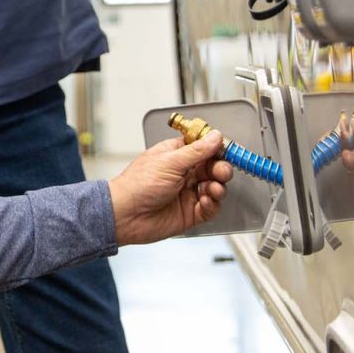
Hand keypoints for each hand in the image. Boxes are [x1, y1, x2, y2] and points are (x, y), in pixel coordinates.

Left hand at [108, 132, 231, 244]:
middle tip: (221, 172)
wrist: (126, 215)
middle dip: (221, 169)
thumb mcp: (170, 162)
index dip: (216, 149)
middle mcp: (183, 173)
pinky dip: (212, 204)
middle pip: (213, 168)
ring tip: (213, 189)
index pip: (203, 147)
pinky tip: (205, 201)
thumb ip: (196, 151)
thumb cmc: (138, 185)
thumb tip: (215, 136)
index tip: (227, 150)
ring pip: (214, 188)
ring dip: (218, 187)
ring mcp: (187, 193)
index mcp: (176, 155)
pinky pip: (210, 208)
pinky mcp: (190, 213)